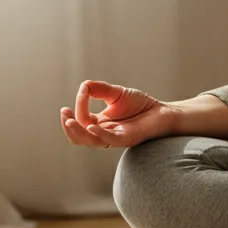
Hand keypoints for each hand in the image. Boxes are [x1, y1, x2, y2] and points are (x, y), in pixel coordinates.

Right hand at [60, 80, 174, 149]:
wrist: (163, 111)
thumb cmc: (140, 105)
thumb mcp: (116, 94)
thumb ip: (99, 90)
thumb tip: (84, 85)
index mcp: (99, 124)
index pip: (82, 120)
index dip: (79, 106)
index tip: (84, 91)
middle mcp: (104, 133)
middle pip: (80, 137)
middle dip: (69, 127)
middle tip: (64, 114)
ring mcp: (115, 138)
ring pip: (91, 141)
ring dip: (78, 132)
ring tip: (70, 121)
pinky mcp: (127, 138)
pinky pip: (109, 140)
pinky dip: (99, 134)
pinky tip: (91, 126)